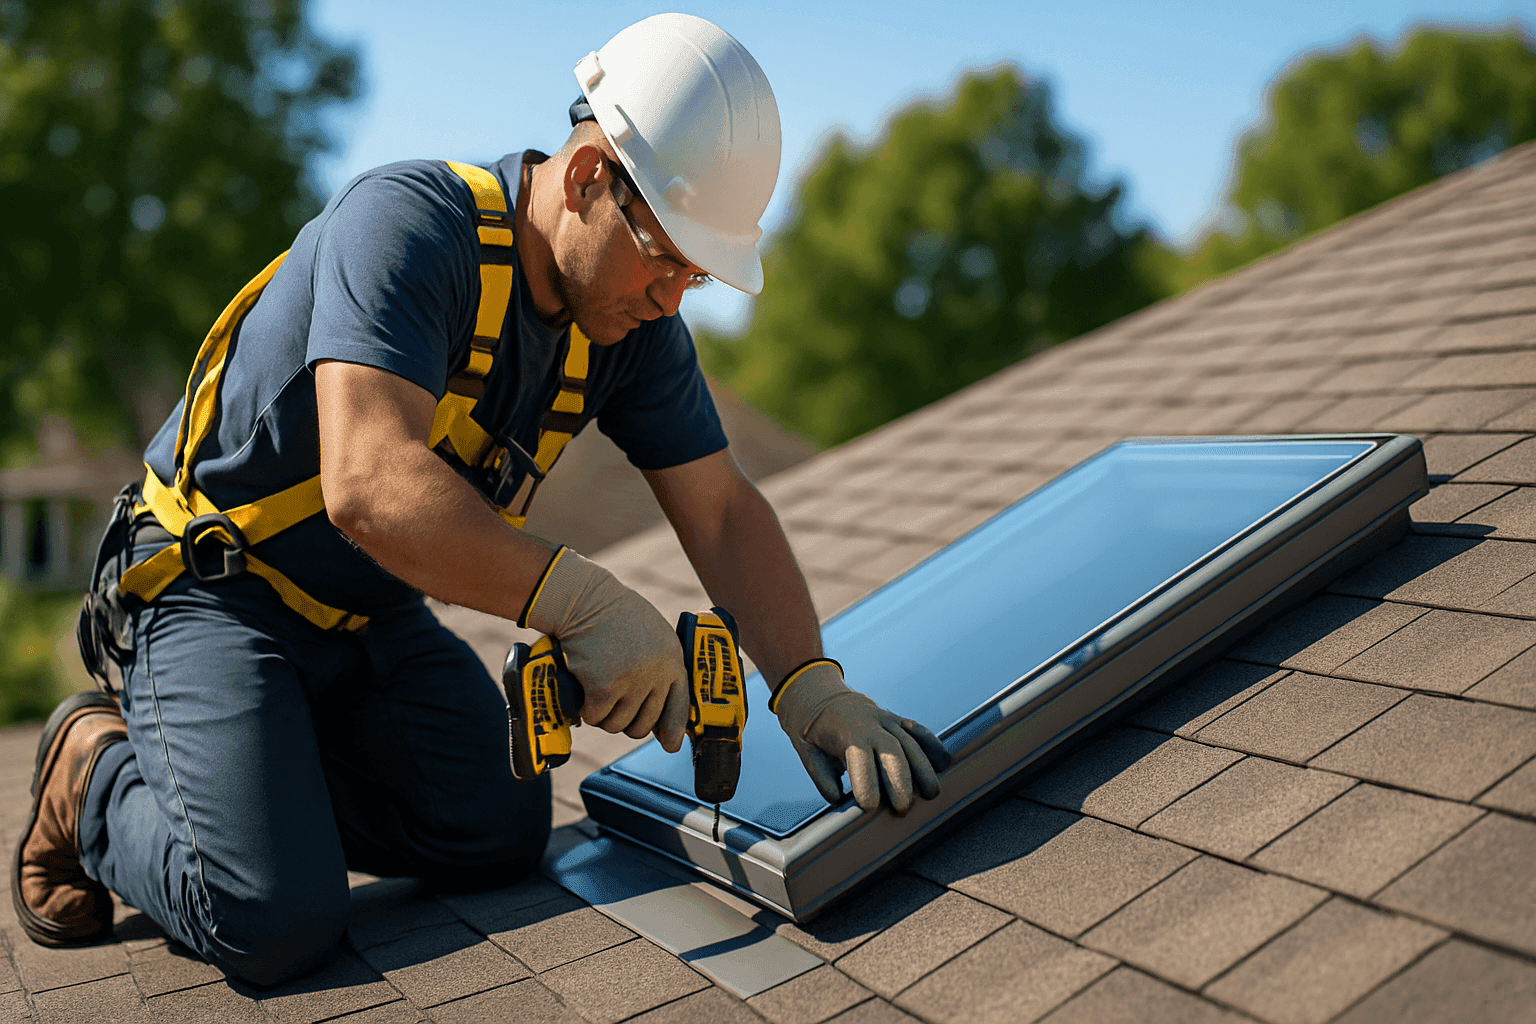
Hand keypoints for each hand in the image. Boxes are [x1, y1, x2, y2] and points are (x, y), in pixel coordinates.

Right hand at [523, 548, 689, 750]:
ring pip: (617, 725)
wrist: (587, 600)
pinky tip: (584, 691)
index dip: (672, 730)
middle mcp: (657, 674)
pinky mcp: (603, 686)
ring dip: (604, 716)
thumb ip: (660, 667)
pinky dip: (585, 710)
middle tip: (613, 706)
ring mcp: (631, 681)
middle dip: (627, 722)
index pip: (679, 708)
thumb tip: (660, 710)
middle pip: (644, 725)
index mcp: (673, 660)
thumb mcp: (654, 636)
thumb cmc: (618, 617)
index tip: (669, 745)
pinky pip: (595, 717)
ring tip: (598, 695)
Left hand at [773, 661, 951, 813]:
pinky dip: (932, 744)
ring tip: (931, 793)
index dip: (866, 781)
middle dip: (900, 780)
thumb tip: (836, 799)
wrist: (818, 695)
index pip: (860, 757)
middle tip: (903, 808)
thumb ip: (821, 776)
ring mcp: (886, 720)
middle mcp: (871, 724)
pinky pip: (917, 731)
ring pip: (910, 742)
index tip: (869, 807)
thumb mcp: (807, 751)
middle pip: (891, 751)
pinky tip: (945, 761)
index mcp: (846, 732)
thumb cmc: (812, 731)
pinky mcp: (896, 720)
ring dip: (923, 768)